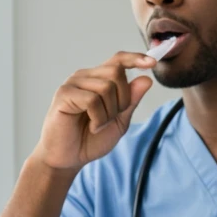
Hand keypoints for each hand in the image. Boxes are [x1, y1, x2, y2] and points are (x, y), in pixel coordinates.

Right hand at [31, 52, 156, 170]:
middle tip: (111, 118)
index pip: (118, 60)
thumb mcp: (120, 120)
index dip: (135, 58)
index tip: (152, 63)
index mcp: (99, 79)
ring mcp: (73, 84)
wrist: (69, 157)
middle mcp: (85, 77)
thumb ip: (132, 100)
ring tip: (98, 124)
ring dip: (109, 113)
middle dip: (122, 99)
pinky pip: (92, 100)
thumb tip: (147, 79)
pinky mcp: (64, 94)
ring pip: (106, 87)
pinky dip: (98, 118)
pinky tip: (92, 126)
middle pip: (116, 73)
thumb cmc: (91, 138)